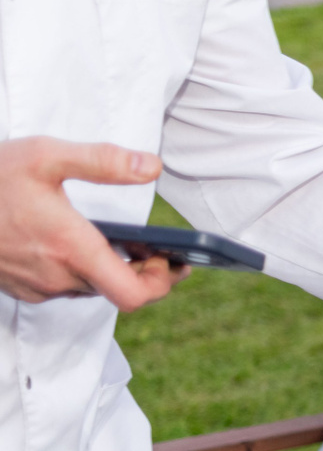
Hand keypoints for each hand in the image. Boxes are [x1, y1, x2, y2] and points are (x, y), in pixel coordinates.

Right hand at [0, 136, 180, 309]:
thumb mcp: (45, 156)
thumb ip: (102, 161)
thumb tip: (150, 166)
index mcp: (70, 249)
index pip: (134, 294)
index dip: (161, 283)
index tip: (173, 261)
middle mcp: (57, 277)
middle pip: (119, 293)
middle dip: (146, 274)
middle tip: (165, 254)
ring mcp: (37, 287)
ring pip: (92, 289)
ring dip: (112, 272)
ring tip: (131, 248)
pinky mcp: (21, 288)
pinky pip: (64, 287)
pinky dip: (82, 272)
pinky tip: (84, 248)